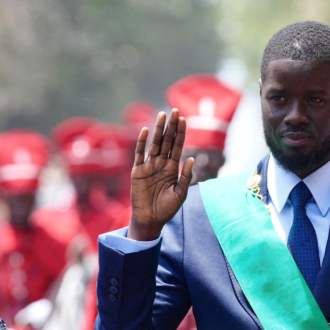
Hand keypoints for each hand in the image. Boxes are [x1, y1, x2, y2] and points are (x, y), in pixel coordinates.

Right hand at [129, 109, 193, 240]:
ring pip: (155, 144)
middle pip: (167, 141)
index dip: (181, 133)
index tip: (184, 119)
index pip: (178, 146)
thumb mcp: (180, 193)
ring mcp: (149, 166)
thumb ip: (186, 176)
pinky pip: (140, 154)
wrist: (150, 219)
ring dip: (159, 129)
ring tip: (163, 115)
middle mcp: (161, 164)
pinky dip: (142, 142)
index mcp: (173, 168)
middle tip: (175, 110)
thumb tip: (191, 158)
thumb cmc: (167, 208)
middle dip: (172, 126)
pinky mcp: (137, 171)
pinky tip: (146, 130)